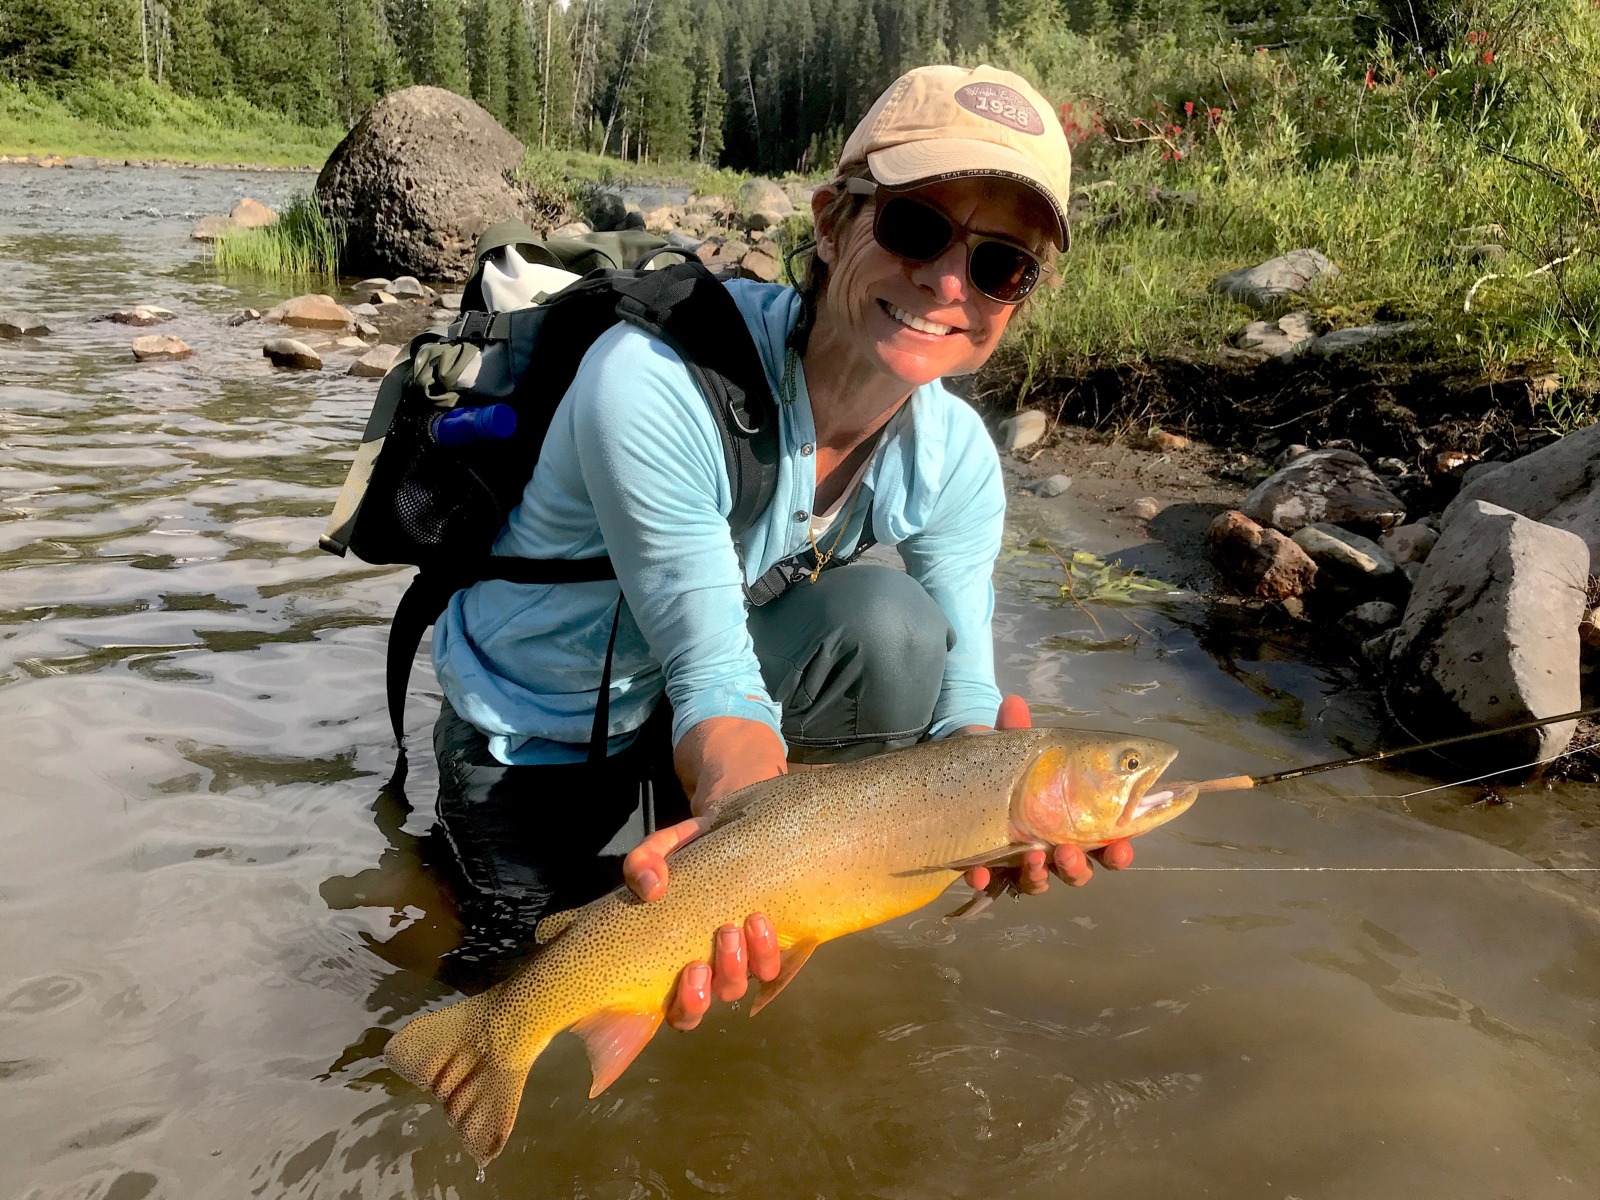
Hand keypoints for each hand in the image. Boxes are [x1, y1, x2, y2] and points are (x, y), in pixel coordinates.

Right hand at [622, 715, 786, 1030]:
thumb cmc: (687, 852)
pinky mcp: (778, 935)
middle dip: (724, 976)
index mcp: (680, 963)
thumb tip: (650, 887)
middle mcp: (715, 967)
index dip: (687, 1006)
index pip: (680, 1010)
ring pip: (755, 976)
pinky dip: (775, 944)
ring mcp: (748, 953)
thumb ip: (643, 864)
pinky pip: (781, 956)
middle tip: (724, 937)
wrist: (727, 825)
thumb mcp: (659, 851)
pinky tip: (764, 918)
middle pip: (721, 997)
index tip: (691, 971)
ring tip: (749, 920)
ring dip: (753, 957)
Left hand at [961, 695, 1134, 894]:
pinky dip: (984, 880)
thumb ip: (1015, 730)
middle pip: (1076, 871)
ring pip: (1039, 883)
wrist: (958, 785)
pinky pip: (988, 885)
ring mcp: (1019, 863)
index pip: (1104, 843)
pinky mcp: (987, 871)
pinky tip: (977, 872)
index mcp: (1073, 823)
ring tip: (1033, 858)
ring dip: (1039, 876)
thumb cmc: (1004, 771)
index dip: (1117, 851)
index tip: (1121, 847)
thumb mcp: (1010, 750)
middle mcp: (1051, 848)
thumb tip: (1013, 703)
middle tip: (1069, 853)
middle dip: (1078, 867)